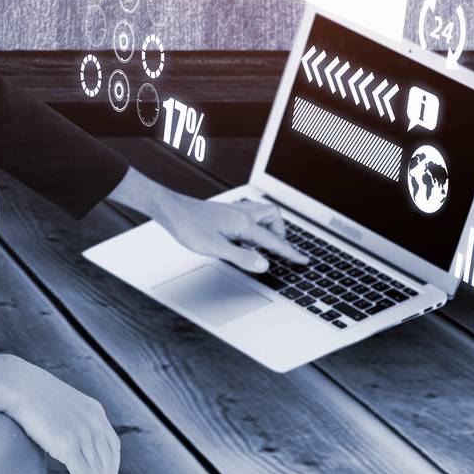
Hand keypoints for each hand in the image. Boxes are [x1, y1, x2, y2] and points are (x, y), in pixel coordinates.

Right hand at [0, 353, 118, 473]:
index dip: (114, 464)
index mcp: (95, 412)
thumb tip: (68, 440)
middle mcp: (94, 423)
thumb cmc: (33, 396)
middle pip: (108, 462)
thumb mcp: (63, 405)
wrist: (19, 386)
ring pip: (98, 473)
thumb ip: (72, 420)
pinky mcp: (69, 445)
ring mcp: (83, 433)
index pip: (114, 444)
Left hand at [109, 166, 308, 274]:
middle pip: (274, 218)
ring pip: (262, 214)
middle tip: (278, 251)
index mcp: (244, 224)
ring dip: (268, 228)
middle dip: (281, 234)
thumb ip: (242, 257)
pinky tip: (244, 238)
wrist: (170, 209)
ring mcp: (233, 211)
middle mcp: (242, 214)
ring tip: (261, 246)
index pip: (274, 241)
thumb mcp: (216, 248)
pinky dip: (254, 227)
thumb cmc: (189, 226)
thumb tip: (265, 265)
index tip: (303, 260)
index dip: (290, 252)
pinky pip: (249, 216)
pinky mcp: (225, 213)